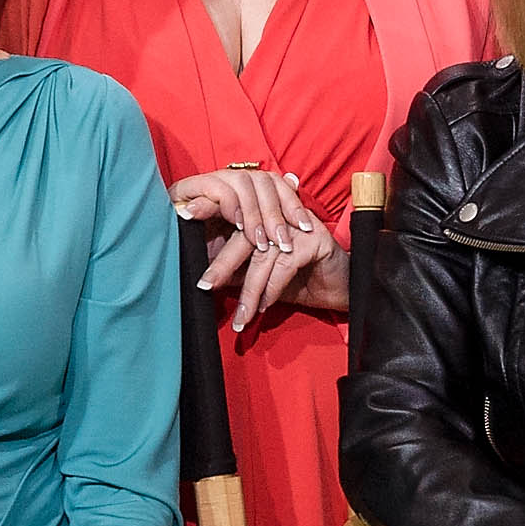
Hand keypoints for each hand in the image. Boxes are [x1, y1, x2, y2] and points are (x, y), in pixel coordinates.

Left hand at [172, 167, 349, 333]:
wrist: (340, 288)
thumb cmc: (297, 280)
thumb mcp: (261, 274)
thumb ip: (237, 269)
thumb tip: (206, 276)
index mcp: (264, 214)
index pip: (232, 209)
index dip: (209, 209)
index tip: (184, 219)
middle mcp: (279, 213)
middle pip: (243, 235)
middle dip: (223, 264)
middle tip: (205, 286)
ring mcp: (297, 223)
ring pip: (262, 255)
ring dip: (249, 290)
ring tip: (240, 316)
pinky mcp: (313, 238)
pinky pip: (284, 265)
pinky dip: (272, 288)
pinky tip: (265, 306)